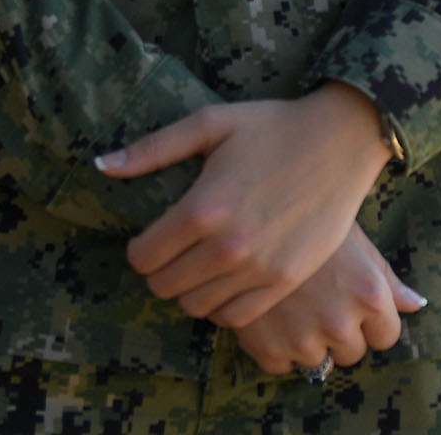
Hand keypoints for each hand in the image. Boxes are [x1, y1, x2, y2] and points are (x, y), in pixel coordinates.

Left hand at [94, 84, 392, 326]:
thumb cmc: (271, 126)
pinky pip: (236, 317)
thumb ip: (151, 149)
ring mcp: (259, 269)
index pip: (143, 257)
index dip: (139, 248)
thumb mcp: (209, 124)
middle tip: (174, 248)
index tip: (153, 235)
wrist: (340, 141)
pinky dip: (222, 305)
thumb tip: (100, 165)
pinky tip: (228, 277)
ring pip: (197, 307)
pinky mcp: (285, 281)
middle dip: (161, 269)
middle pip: (165, 287)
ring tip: (201, 262)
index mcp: (201, 208)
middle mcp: (227, 247)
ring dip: (190, 288)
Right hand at [235, 223, 426, 376]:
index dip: (369, 318)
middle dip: (339, 331)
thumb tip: (416, 304)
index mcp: (368, 294)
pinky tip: (268, 312)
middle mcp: (340, 322)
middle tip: (316, 297)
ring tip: (291, 302)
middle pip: (353, 352)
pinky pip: (282, 365)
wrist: (243, 212)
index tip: (348, 298)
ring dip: (307, 340)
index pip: (387, 336)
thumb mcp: (352, 237)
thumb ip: (385, 277)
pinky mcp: (268, 350)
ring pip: (318, 362)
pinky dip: (275, 346)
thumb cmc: (306, 215)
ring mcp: (303, 340)